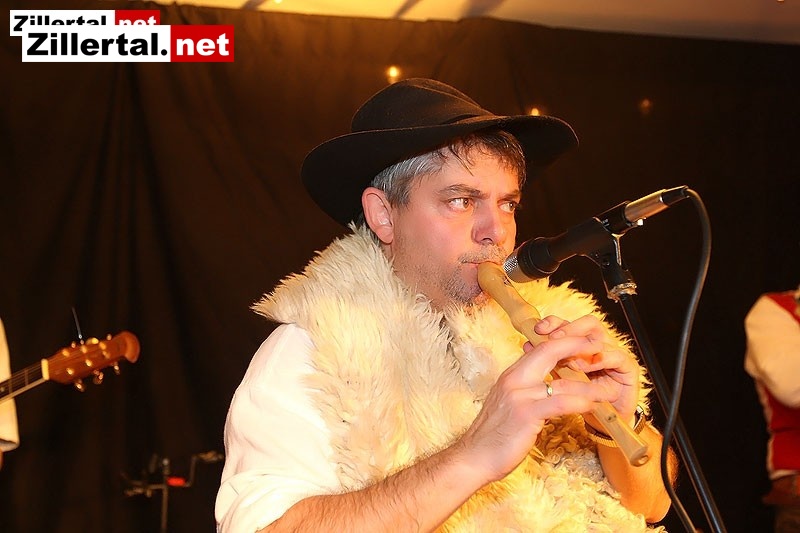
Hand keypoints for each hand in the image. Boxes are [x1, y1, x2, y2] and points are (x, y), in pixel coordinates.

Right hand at [457, 313, 633, 482]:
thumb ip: (525, 391)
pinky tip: (593, 406)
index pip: (539, 348)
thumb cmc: (492, 435)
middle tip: (599, 346)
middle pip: (549, 351)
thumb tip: (546, 386)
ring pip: (562, 382)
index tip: (583, 341)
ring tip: (608, 390)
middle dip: (577, 346)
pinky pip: (560, 403)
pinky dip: (580, 403)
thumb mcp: (508, 404)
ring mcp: (519, 396)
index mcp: (511, 376)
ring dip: (590, 386)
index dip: (563, 342)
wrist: (474, 457)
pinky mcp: (526, 415)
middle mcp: (514, 380)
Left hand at [535, 314, 640, 424]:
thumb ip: (548, 360)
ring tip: (569, 360)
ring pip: (600, 339)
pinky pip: (617, 357)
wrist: (601, 421)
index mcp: (581, 343)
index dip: (553, 322)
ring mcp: (615, 353)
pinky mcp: (629, 367)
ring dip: (582, 348)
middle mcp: (599, 344)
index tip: (538, 329)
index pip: (569, 323)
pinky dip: (602, 360)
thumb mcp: (559, 377)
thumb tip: (527, 343)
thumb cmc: (579, 398)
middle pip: (588, 323)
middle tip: (554, 338)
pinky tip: (588, 367)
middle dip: (569, 329)